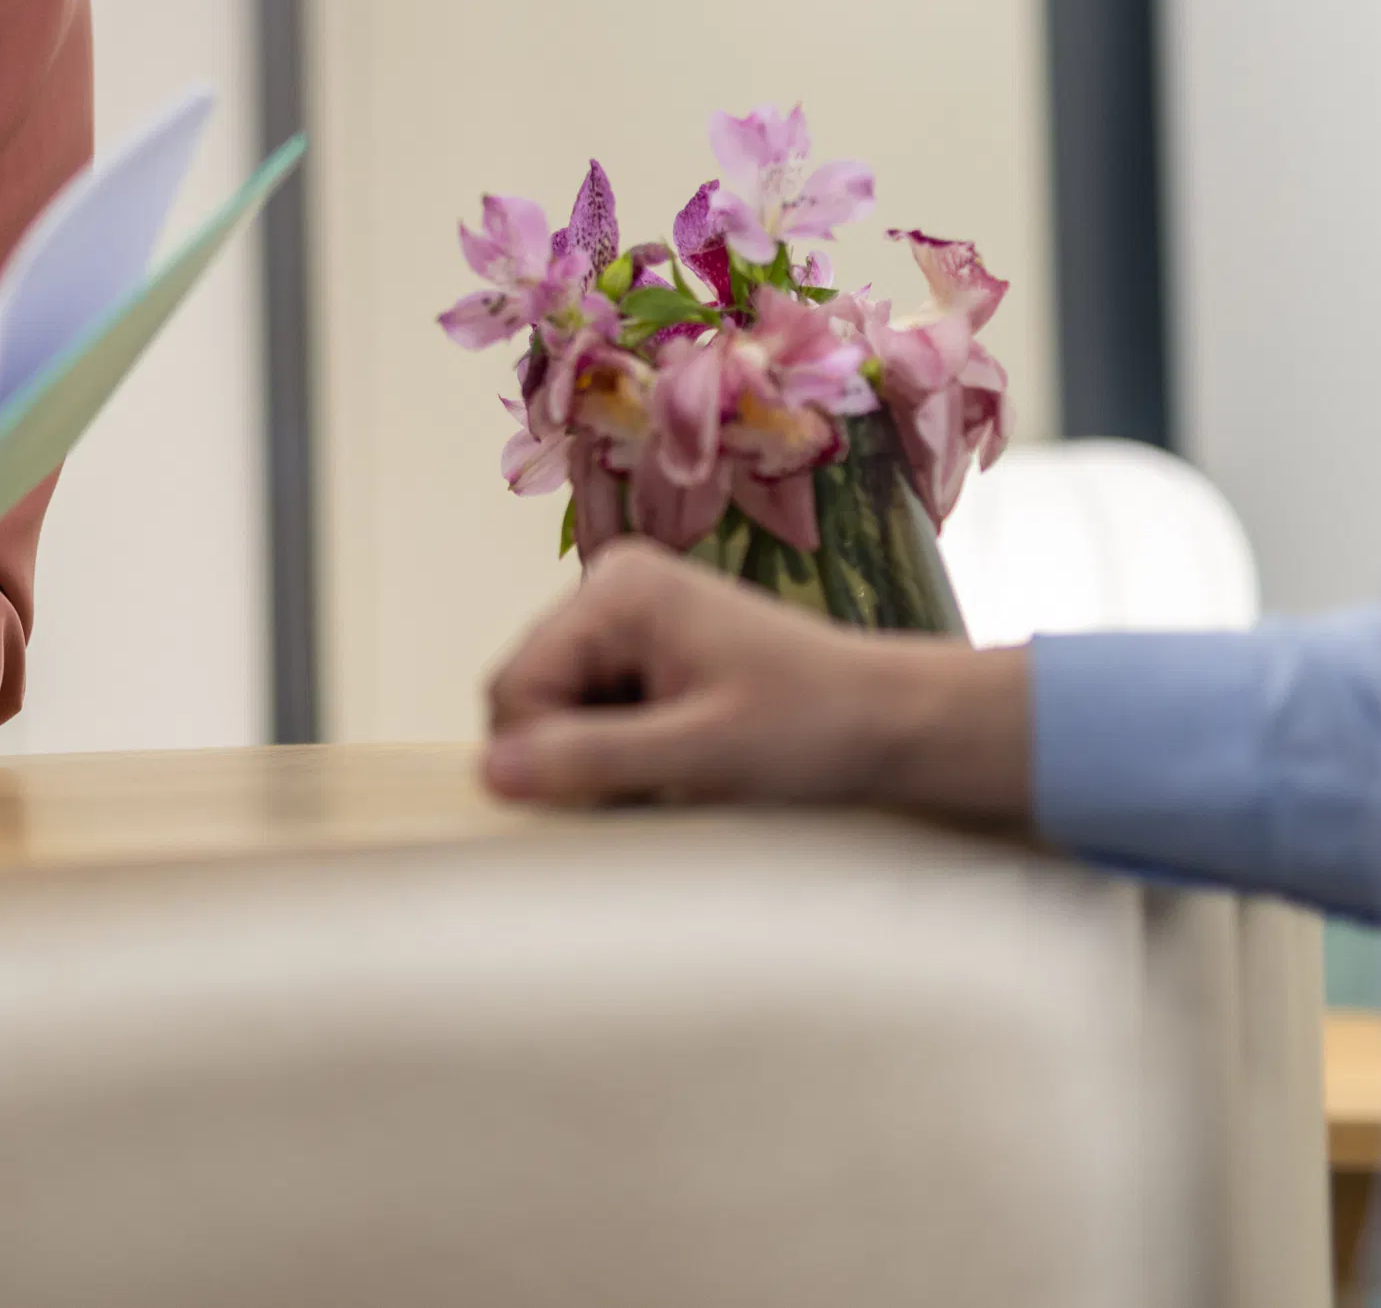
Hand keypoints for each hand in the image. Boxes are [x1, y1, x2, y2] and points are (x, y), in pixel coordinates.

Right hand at [480, 541, 1033, 822]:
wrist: (891, 722)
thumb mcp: (701, 755)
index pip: (517, 687)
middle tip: (655, 785)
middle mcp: (612, 586)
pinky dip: (620, 752)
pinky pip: (592, 711)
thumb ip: (594, 759)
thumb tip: (489, 772)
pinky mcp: (646, 650)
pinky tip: (676, 764)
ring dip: (599, 759)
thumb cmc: (814, 728)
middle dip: (573, 756)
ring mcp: (628, 616)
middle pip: (530, 697)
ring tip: (675, 774)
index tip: (615, 794)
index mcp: (618, 589)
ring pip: (557, 712)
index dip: (544, 757)